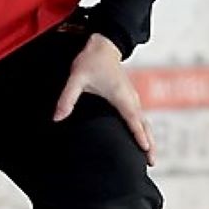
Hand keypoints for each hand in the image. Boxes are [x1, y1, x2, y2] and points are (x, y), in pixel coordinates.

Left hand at [53, 34, 155, 165]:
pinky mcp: (130, 98)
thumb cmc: (90, 61)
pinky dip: (144, 130)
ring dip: (149, 139)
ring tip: (150, 158)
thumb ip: (67, 98)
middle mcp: (130, 98)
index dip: (139, 134)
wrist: (103, 46)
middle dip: (149, 143)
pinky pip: (140, 118)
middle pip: (144, 124)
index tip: (145, 148)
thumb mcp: (76, 78)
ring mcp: (132, 98)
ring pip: (144, 122)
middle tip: (152, 162)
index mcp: (120, 95)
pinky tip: (143, 141)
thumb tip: (57, 118)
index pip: (132, 118)